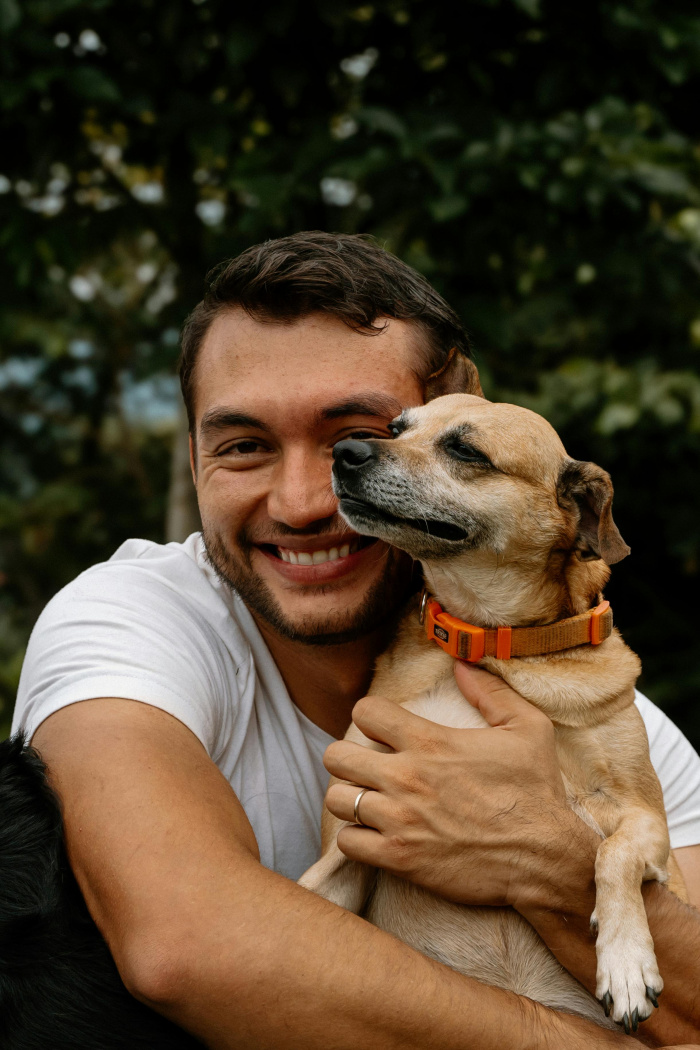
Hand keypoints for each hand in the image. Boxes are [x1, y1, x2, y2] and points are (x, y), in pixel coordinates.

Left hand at [323, 662, 599, 909]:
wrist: (545, 860)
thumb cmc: (537, 793)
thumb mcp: (528, 729)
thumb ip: (491, 692)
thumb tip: (461, 665)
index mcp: (430, 741)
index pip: (365, 711)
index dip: (370, 716)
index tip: (383, 730)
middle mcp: (406, 777)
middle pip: (335, 756)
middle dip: (347, 758)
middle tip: (367, 768)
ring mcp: (399, 820)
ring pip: (336, 799)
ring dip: (350, 799)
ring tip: (369, 801)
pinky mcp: (399, 858)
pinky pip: (348, 843)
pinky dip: (357, 839)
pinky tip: (376, 835)